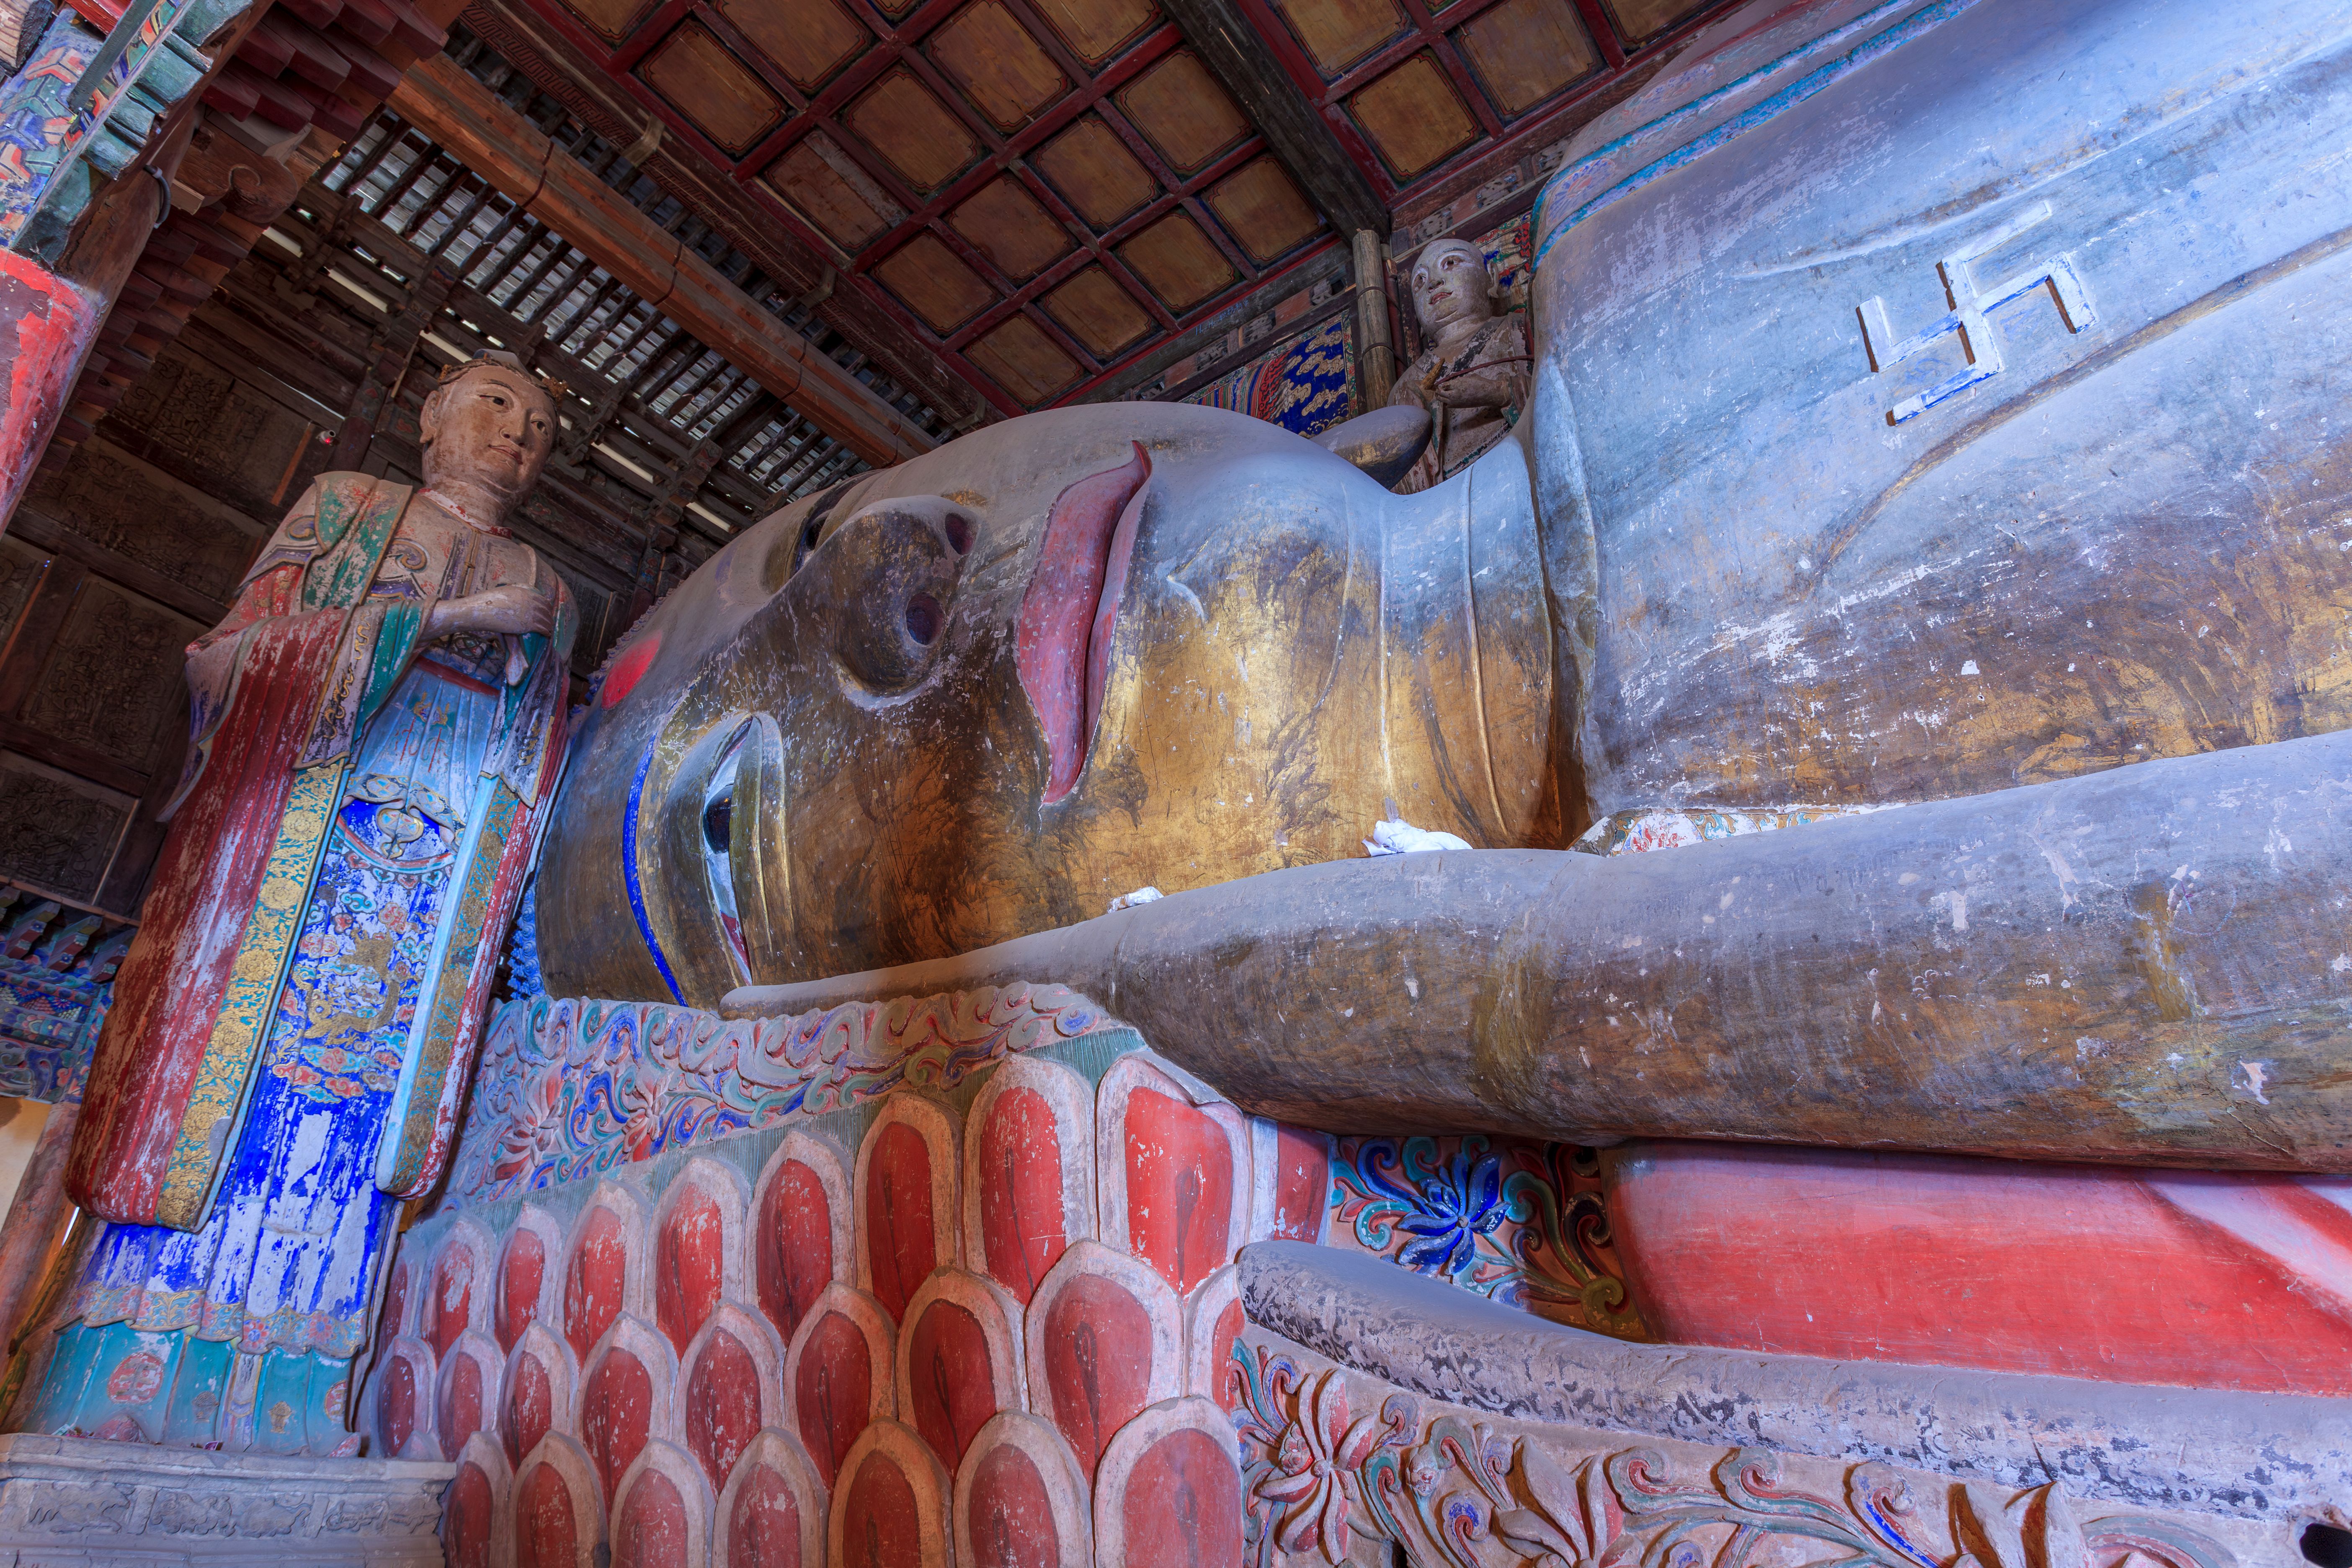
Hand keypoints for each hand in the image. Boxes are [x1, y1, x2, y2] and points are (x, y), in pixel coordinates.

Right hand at [427, 585, 554, 638]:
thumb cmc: (488, 601)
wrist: (482, 610)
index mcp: (524, 592)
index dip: (546, 606)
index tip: (547, 611)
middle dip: (549, 616)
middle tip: (549, 621)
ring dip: (549, 625)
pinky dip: (546, 632)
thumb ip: (513, 593)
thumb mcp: (503, 591)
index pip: (542, 599)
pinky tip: (547, 635)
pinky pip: (542, 628)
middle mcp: (530, 601)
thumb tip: (514, 594)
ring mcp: (530, 613)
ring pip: (545, 620)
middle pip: (545, 610)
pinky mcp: (527, 624)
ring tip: (550, 629)